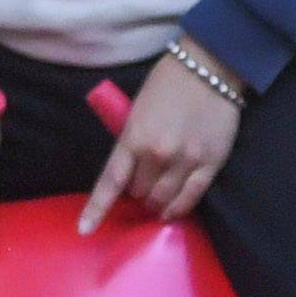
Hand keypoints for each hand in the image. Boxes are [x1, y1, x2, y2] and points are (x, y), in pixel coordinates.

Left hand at [81, 50, 245, 232]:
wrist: (209, 67)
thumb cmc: (168, 83)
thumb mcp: (137, 109)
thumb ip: (131, 141)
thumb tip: (130, 172)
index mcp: (133, 137)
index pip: (110, 181)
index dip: (96, 208)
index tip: (85, 229)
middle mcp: (158, 153)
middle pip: (139, 192)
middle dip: (137, 191)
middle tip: (142, 185)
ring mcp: (186, 160)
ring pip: (164, 199)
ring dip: (157, 202)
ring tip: (158, 200)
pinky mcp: (210, 163)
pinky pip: (191, 197)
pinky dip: (179, 208)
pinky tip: (172, 212)